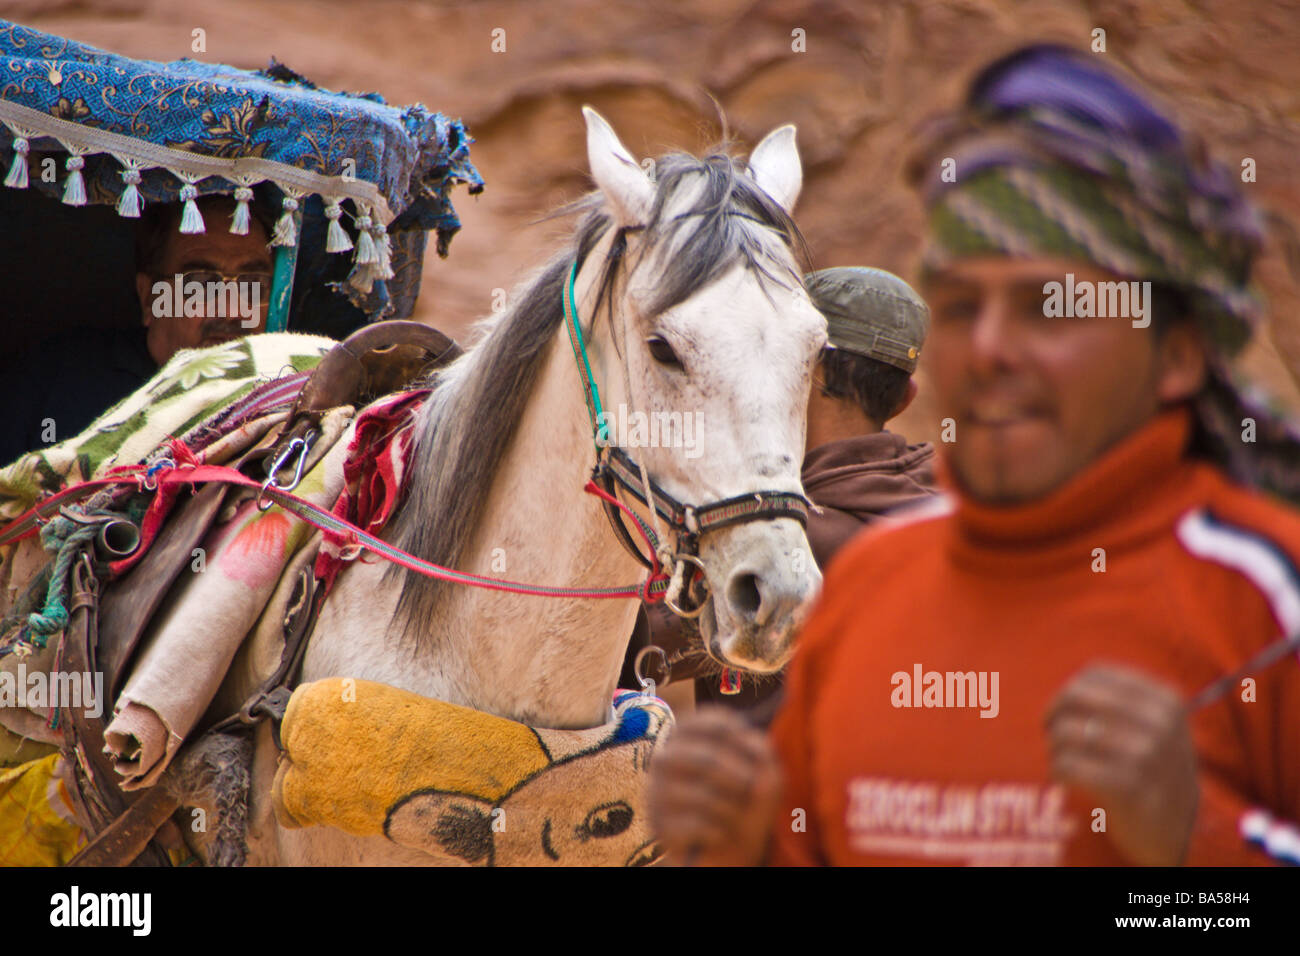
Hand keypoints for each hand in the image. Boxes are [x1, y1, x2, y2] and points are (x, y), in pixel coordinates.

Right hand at [649, 706, 780, 864]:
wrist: (728, 845)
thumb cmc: (742, 800)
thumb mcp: (762, 772)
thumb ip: (762, 752)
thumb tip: (756, 746)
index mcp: (685, 735)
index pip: (714, 724)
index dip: (744, 741)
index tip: (757, 757)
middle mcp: (664, 758)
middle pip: (707, 759)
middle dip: (740, 778)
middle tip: (750, 789)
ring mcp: (657, 791)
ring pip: (703, 797)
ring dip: (732, 810)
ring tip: (734, 815)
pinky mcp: (659, 824)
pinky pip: (697, 825)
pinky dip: (719, 832)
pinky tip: (719, 833)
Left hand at [1045, 664, 1198, 864]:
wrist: (1178, 830)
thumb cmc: (1153, 770)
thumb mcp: (1155, 727)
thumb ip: (1119, 700)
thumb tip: (1066, 691)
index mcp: (1165, 700)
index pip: (1095, 673)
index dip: (1069, 690)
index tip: (1063, 713)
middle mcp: (1159, 723)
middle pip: (1075, 696)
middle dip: (1054, 716)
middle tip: (1051, 735)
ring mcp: (1145, 754)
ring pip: (1065, 731)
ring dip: (1054, 748)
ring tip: (1062, 761)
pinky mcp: (1126, 787)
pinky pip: (1066, 764)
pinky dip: (1057, 771)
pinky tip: (1065, 779)